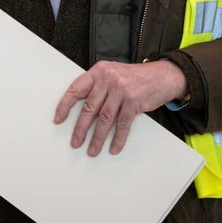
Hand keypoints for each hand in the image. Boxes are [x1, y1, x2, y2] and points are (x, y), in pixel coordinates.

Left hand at [53, 60, 186, 156]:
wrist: (163, 76)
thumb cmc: (135, 77)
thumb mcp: (113, 74)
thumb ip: (98, 87)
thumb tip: (83, 110)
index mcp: (98, 72)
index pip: (76, 89)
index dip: (65, 105)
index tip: (58, 119)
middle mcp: (108, 79)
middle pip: (89, 107)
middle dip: (80, 128)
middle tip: (75, 142)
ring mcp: (121, 90)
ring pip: (105, 118)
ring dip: (97, 137)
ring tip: (91, 150)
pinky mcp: (134, 101)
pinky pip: (122, 124)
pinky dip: (118, 138)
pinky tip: (113, 148)